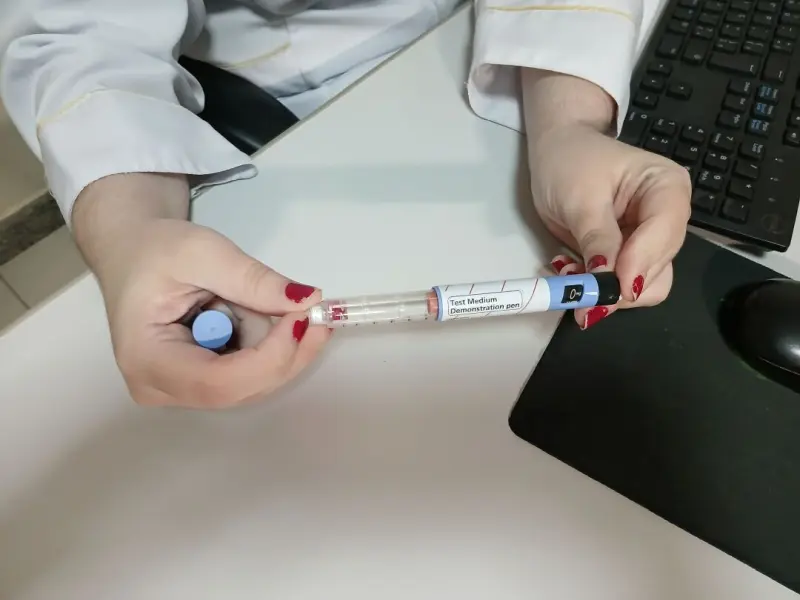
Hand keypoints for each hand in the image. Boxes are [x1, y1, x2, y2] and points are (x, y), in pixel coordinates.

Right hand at [73, 173, 329, 407]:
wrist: (132, 249)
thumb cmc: (154, 249)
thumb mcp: (202, 251)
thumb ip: (252, 280)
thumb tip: (306, 301)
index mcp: (147, 359)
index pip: (220, 382)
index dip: (271, 356)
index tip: (303, 317)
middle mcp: (161, 388)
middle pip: (241, 390)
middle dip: (286, 352)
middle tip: (316, 311)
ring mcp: (181, 390)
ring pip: (252, 385)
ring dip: (279, 347)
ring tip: (280, 304)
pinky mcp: (199, 382)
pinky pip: (249, 375)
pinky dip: (270, 347)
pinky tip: (269, 317)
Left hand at [522, 71, 691, 328]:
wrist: (555, 153)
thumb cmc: (570, 161)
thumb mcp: (579, 197)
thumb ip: (597, 238)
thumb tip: (608, 279)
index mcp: (667, 189)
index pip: (665, 234)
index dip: (640, 263)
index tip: (611, 287)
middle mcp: (667, 219)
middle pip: (658, 268)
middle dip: (619, 285)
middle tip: (579, 291)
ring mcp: (649, 241)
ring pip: (642, 285)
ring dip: (606, 291)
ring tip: (570, 275)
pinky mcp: (628, 257)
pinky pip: (621, 285)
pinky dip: (598, 287)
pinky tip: (572, 270)